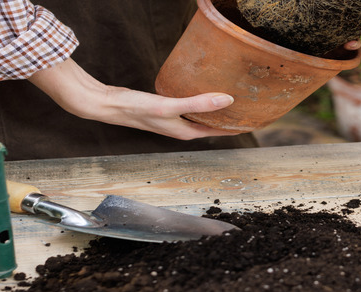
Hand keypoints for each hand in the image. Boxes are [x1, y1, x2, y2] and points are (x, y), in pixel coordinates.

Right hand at [28, 58, 237, 140]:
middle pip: (211, 125)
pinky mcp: (164, 108)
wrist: (107, 104)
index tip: (254, 119)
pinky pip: (188, 106)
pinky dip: (198, 101)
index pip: (219, 131)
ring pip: (199, 116)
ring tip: (230, 98)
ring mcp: (172, 119)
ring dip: (213, 110)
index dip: (236, 126)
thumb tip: (227, 100)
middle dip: (228, 118)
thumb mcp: (171, 105)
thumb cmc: (137, 109)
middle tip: (247, 106)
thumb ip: (199, 103)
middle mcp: (181, 128)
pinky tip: (199, 90)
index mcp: (186, 132)